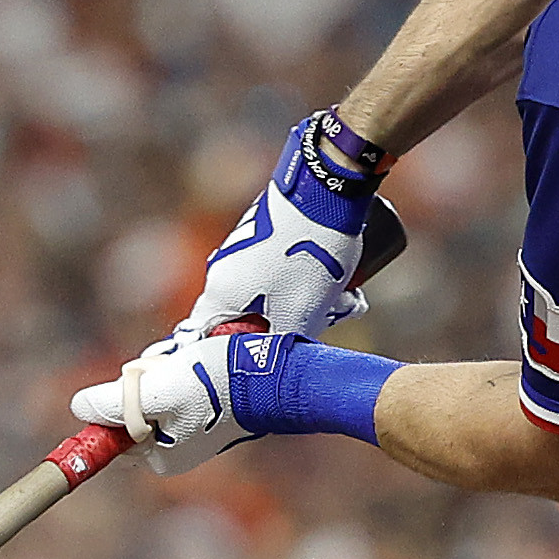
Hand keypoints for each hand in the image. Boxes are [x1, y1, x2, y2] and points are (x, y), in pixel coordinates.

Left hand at [74, 327, 399, 472]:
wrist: (279, 374)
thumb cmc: (218, 385)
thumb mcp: (156, 390)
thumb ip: (113, 403)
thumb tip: (79, 408)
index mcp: (160, 457)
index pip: (113, 426)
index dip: (117, 398)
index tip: (139, 379)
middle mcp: (175, 449)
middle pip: (133, 404)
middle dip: (144, 378)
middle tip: (169, 366)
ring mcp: (193, 428)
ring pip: (155, 389)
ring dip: (164, 368)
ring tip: (189, 361)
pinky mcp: (210, 407)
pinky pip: (177, 383)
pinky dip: (183, 367)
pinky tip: (202, 360)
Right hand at [181, 111, 386, 341]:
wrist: (326, 190)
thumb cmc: (309, 257)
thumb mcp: (300, 314)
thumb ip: (279, 346)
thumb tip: (270, 369)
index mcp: (219, 292)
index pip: (212, 338)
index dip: (239, 356)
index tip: (267, 362)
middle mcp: (222, 269)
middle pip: (251, 317)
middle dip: (291, 326)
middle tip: (328, 322)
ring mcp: (242, 247)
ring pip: (275, 292)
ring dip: (309, 302)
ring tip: (345, 298)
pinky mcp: (265, 232)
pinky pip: (284, 270)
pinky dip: (309, 279)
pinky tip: (342, 279)